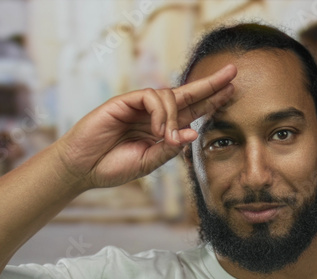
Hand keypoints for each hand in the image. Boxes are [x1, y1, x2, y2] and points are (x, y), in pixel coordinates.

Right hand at [54, 64, 236, 190]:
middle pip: (188, 93)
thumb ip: (170, 149)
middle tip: (233, 72)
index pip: (193, 110)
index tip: (232, 91)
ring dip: (176, 117)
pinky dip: (161, 113)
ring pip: (170, 96)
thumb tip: (193, 133)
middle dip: (210, 83)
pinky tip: (158, 130)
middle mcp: (155, 114)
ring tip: (168, 137)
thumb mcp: (149, 162)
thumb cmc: (113, 166)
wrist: (83, 168)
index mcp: (163, 129)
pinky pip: (151, 96)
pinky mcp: (125, 101)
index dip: (212, 100)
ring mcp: (139, 106)